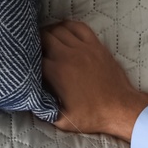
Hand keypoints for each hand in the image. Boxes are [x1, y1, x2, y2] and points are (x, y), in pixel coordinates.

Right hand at [40, 19, 147, 141]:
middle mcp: (68, 56)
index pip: (34, 58)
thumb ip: (44, 112)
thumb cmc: (93, 116)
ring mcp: (83, 48)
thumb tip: (32, 103)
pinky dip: (68, 27)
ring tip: (46, 41)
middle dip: (36, 42)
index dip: (28, 60)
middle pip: (44, 37)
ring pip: (59, 29)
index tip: (27, 65)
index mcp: (57, 73)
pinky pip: (78, 26)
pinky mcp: (95, 45)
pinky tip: (64, 33)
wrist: (120, 108)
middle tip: (34, 50)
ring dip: (50, 33)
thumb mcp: (63, 121)